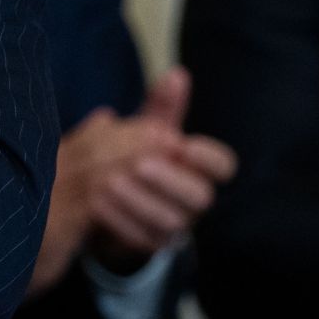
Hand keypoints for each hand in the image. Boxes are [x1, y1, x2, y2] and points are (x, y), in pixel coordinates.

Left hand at [29, 67, 236, 293]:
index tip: (184, 144)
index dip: (208, 157)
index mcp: (199, 169)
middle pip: (200, 196)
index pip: (223, 166)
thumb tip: (177, 74)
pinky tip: (95, 203)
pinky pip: (142, 239)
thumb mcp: (146, 129)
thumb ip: (162, 106)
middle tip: (138, 163)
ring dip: (139, 201)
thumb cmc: (136, 155)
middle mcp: (193, 200)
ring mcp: (175, 225)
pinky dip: (118, 220)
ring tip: (108, 182)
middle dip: (170, 180)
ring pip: (171, 220)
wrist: (108, 197)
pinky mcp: (151, 243)